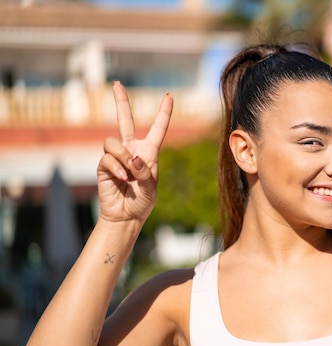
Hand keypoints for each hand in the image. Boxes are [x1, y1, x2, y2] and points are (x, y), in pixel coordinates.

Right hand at [96, 82, 172, 222]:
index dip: (164, 113)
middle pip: (125, 120)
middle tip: (117, 84)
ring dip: (122, 157)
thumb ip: (145, 173)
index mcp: (149, 152)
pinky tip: (122, 179)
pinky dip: (116, 168)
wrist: (126, 216)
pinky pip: (107, 158)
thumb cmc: (143, 202)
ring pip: (113, 142)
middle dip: (120, 101)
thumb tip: (133, 159)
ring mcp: (117, 156)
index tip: (169, 96)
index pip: (157, 129)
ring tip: (128, 175)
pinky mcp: (104, 165)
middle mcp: (132, 150)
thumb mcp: (151, 188)